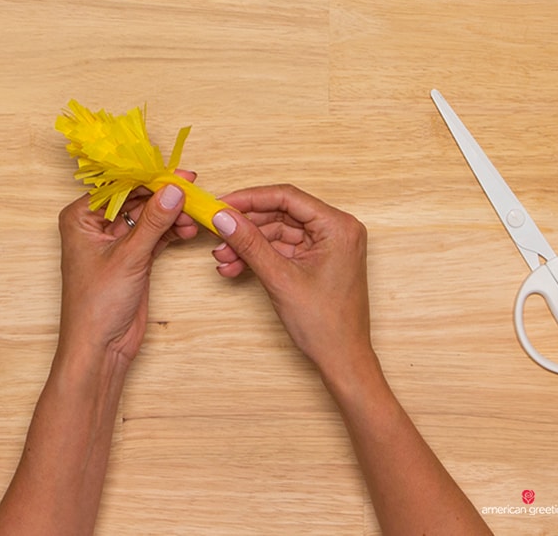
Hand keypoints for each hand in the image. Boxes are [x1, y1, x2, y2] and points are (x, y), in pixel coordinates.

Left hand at [58, 178, 196, 364]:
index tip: (178, 175)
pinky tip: (188, 229)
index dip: (149, 179)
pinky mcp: (132, 258)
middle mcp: (95, 225)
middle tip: (193, 193)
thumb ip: (153, 222)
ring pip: (148, 216)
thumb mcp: (128, 258)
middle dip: (164, 197)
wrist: (100, 348)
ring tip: (193, 216)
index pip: (119, 186)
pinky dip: (171, 231)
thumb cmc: (96, 306)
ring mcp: (115, 241)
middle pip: (136, 198)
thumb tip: (173, 190)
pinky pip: (154, 235)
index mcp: (81, 217)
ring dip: (171, 215)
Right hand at [210, 184, 371, 380]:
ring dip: (248, 244)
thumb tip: (224, 218)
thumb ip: (250, 243)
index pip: (287, 197)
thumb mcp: (280, 278)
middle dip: (245, 226)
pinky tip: (234, 267)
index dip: (249, 199)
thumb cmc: (326, 324)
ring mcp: (326, 246)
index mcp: (338, 227)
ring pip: (276, 233)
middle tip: (216, 231)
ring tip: (222, 257)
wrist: (341, 360)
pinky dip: (258, 257)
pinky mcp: (316, 260)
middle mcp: (336, 230)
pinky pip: (281, 249)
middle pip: (280, 214)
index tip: (221, 204)